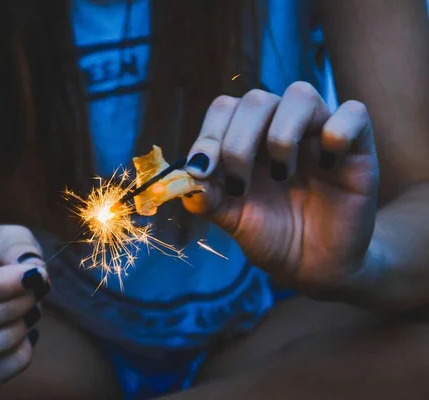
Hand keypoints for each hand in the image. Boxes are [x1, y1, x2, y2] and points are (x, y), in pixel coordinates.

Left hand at [184, 82, 378, 296]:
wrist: (312, 266)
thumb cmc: (271, 235)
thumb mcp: (232, 219)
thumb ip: (206, 198)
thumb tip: (183, 178)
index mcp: (246, 139)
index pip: (224, 109)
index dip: (209, 134)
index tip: (203, 171)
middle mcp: (279, 127)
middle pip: (256, 99)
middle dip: (238, 142)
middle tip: (238, 186)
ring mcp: (317, 133)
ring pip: (300, 93)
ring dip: (281, 134)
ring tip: (281, 175)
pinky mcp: (357, 147)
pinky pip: (353, 112)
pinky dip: (338, 130)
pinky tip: (326, 165)